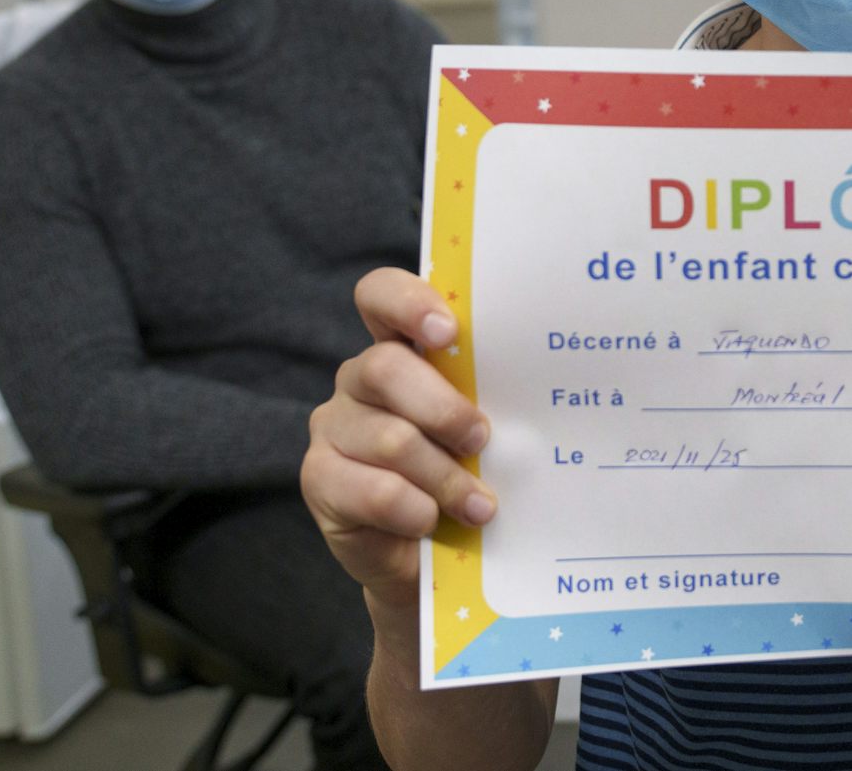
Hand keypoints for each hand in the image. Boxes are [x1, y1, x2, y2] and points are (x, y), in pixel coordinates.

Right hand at [301, 268, 496, 608]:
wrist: (424, 555)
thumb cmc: (461, 478)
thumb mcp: (475, 434)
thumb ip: (483, 404)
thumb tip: (532, 400)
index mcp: (399, 349)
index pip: (380, 296)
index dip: (408, 302)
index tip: (448, 330)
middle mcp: (358, 378)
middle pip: (386, 368)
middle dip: (444, 409)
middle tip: (482, 441)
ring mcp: (333, 426)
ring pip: (391, 439)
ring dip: (445, 477)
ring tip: (479, 506)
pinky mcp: (319, 477)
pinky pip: (374, 489)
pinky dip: (415, 509)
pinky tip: (432, 521)